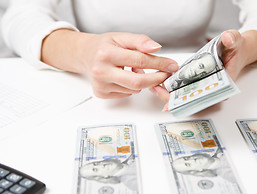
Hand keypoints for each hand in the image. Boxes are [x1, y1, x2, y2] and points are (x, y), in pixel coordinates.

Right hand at [41, 30, 178, 98]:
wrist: (85, 55)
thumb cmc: (104, 46)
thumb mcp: (121, 37)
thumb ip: (140, 41)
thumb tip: (156, 47)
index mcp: (106, 54)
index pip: (139, 61)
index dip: (159, 64)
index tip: (171, 65)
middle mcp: (101, 71)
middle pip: (137, 82)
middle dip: (155, 79)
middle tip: (164, 74)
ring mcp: (100, 85)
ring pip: (133, 89)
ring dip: (141, 81)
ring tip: (134, 69)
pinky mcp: (101, 94)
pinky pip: (126, 94)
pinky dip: (131, 86)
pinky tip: (124, 76)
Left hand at [150, 29, 256, 109]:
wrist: (236, 49)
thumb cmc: (236, 48)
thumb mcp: (235, 40)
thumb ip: (232, 39)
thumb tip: (227, 38)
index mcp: (224, 82)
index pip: (208, 95)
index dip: (192, 100)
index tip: (179, 103)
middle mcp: (213, 87)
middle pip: (194, 98)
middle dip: (177, 100)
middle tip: (161, 97)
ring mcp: (204, 86)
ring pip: (187, 95)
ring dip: (172, 95)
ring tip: (156, 90)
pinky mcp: (197, 82)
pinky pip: (184, 88)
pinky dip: (173, 87)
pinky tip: (160, 84)